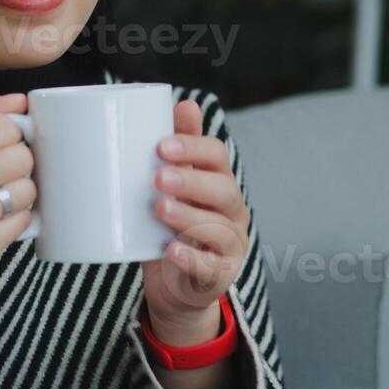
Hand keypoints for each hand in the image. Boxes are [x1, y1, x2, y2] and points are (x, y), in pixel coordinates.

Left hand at [139, 99, 250, 345]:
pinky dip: (191, 258)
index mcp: (219, 182)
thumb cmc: (170, 226)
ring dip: (188, 216)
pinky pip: (211, 267)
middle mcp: (232, 211)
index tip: (159, 146)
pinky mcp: (220, 276)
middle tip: (157, 178)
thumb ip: (179, 149)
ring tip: (159, 209)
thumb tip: (184, 102)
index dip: (192, 148)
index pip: (216, 157)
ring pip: (218, 228)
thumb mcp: (172, 187)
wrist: (176, 286)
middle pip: (223, 190)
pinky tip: (172, 250)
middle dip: (191, 182)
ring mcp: (231, 245)